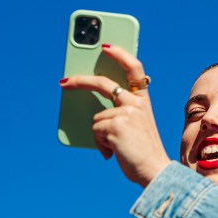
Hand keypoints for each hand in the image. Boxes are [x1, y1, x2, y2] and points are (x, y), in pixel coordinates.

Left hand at [59, 45, 171, 186]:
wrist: (153, 170)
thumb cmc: (142, 152)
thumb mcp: (135, 127)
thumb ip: (120, 113)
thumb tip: (93, 111)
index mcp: (144, 102)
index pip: (134, 69)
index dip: (120, 55)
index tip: (105, 47)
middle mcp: (137, 103)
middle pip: (104, 84)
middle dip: (81, 81)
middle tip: (64, 82)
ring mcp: (127, 112)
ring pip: (96, 117)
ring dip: (100, 135)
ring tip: (116, 147)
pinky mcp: (115, 125)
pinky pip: (95, 130)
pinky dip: (101, 144)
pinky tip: (113, 153)